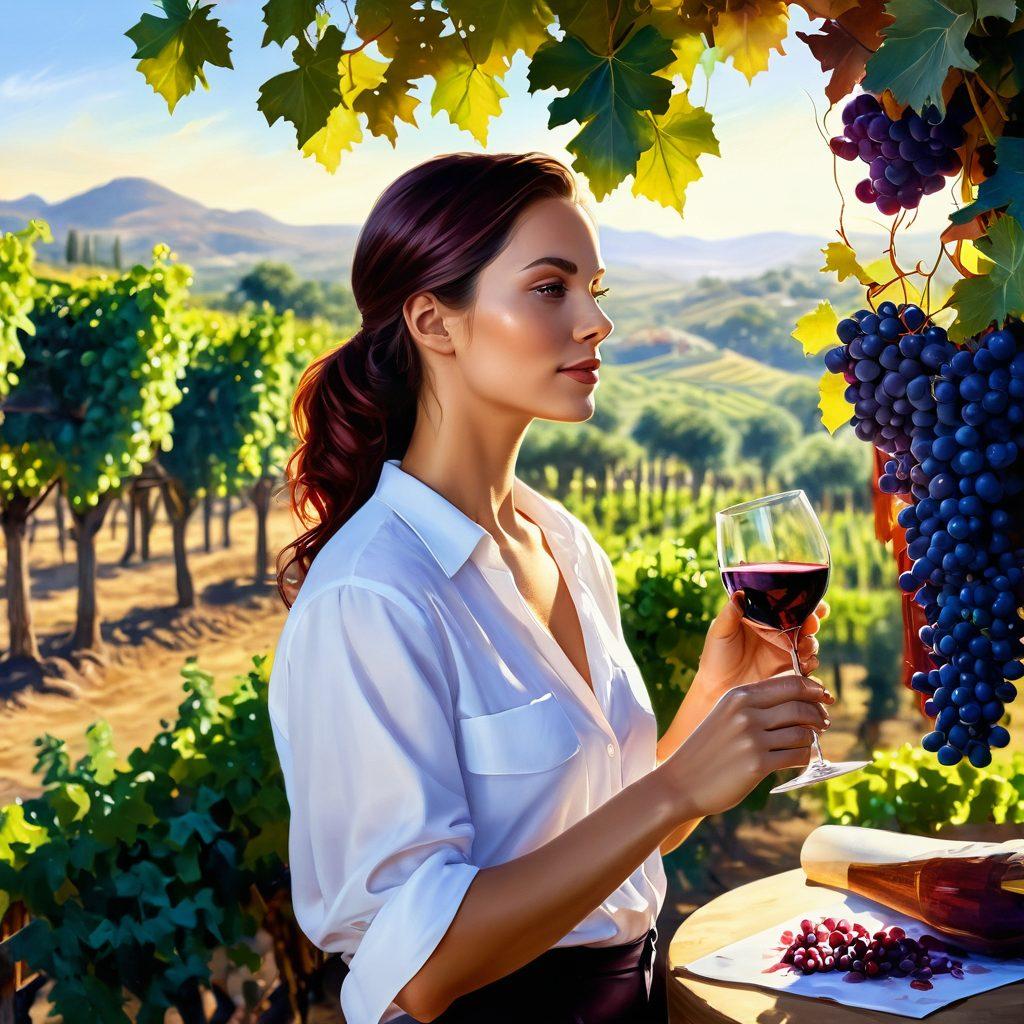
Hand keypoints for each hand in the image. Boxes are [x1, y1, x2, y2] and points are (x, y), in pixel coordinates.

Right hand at [659, 673, 830, 817]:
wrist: (680, 781)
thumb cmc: (707, 748)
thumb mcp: (725, 715)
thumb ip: (755, 704)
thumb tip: (798, 700)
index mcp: (738, 695)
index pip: (790, 683)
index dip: (813, 689)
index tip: (824, 697)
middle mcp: (746, 713)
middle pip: (800, 706)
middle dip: (818, 714)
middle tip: (823, 723)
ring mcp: (751, 738)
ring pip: (802, 733)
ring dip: (812, 738)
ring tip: (810, 743)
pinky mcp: (757, 764)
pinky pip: (796, 757)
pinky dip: (805, 758)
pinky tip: (800, 759)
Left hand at [692, 591, 829, 702]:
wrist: (718, 689)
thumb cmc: (716, 657)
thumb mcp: (720, 632)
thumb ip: (730, 613)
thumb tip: (739, 594)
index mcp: (762, 615)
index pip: (786, 603)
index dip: (803, 600)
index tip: (813, 602)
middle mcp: (777, 630)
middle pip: (803, 620)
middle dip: (812, 620)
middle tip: (811, 625)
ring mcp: (785, 649)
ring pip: (809, 640)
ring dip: (812, 642)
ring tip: (805, 648)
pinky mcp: (789, 668)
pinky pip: (808, 663)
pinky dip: (811, 662)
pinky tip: (805, 664)